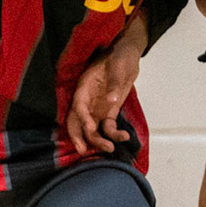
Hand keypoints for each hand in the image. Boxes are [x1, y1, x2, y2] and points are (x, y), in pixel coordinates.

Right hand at [67, 38, 143, 154]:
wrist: (128, 55)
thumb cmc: (120, 56)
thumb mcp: (118, 66)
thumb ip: (114, 82)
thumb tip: (111, 100)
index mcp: (85, 87)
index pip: (78, 106)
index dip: (82, 118)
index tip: (90, 128)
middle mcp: (88, 100)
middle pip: (77, 122)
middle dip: (79, 137)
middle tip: (84, 151)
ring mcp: (98, 108)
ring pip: (92, 129)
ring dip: (98, 141)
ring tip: (110, 149)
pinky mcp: (109, 112)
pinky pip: (108, 127)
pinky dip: (114, 135)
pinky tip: (125, 137)